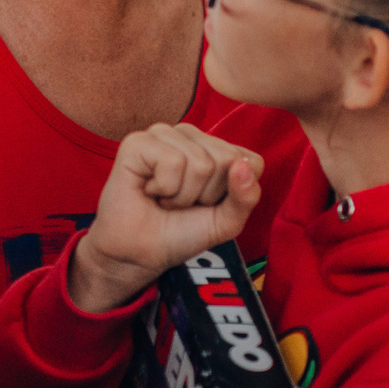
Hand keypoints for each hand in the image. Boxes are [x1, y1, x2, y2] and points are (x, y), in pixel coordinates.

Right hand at [67, 124, 264, 314]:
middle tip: (182, 202)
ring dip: (184, 195)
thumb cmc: (181, 232)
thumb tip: (243, 165)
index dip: (234, 194)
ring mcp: (162, 135)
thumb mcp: (226, 222)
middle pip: (228, 160)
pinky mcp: (137, 141)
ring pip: (200, 162)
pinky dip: (165, 188)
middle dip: (207, 194)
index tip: (208, 204)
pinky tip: (150, 190)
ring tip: (165, 197)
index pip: (251, 161)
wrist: (140, 252)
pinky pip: (172, 161)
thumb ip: (245, 198)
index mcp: (213, 148)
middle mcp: (189, 135)